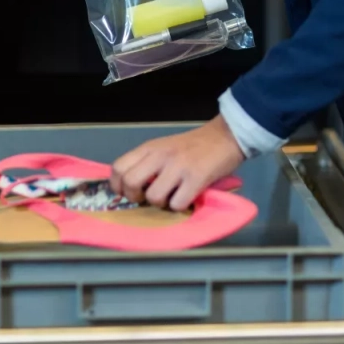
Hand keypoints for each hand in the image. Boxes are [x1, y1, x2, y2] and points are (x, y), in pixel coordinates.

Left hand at [110, 116, 244, 211]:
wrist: (225, 136)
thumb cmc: (193, 146)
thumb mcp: (164, 147)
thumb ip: (147, 162)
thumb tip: (130, 187)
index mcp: (149, 148)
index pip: (118, 167)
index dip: (117, 186)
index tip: (127, 193)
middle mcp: (160, 156)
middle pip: (130, 182)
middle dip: (135, 197)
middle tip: (147, 198)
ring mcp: (178, 167)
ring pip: (153, 197)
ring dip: (161, 204)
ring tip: (171, 197)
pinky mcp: (196, 178)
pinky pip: (177, 204)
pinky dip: (180, 206)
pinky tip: (187, 197)